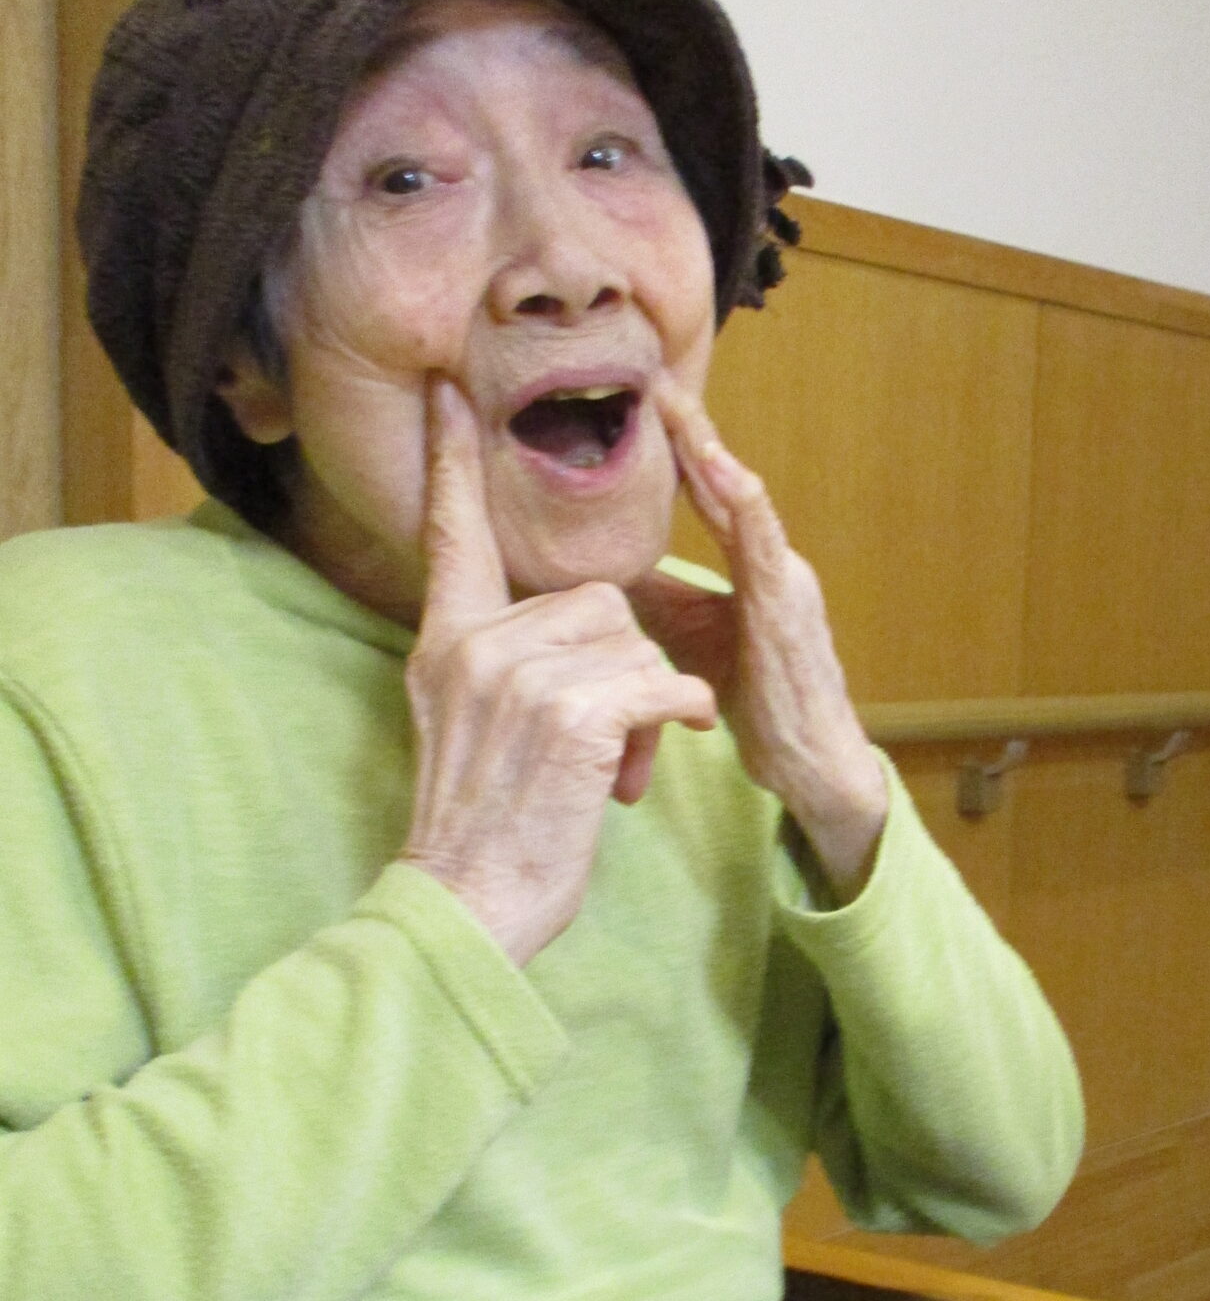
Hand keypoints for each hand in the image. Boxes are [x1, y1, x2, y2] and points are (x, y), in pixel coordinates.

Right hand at [399, 379, 717, 964]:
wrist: (469, 906)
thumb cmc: (484, 829)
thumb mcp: (464, 727)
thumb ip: (494, 664)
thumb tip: (560, 633)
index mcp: (443, 644)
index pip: (451, 534)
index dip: (452, 463)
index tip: (450, 395)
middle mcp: (473, 647)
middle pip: (594, 600)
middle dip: (623, 668)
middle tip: (604, 748)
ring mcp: (520, 677)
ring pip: (633, 640)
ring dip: (646, 706)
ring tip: (610, 772)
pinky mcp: (573, 713)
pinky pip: (660, 682)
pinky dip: (674, 721)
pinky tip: (641, 769)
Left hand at [631, 381, 888, 895]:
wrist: (809, 761)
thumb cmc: (759, 701)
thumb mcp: (690, 639)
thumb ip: (656, 598)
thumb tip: (599, 566)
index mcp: (752, 566)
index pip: (709, 493)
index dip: (678, 446)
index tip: (643, 398)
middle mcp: (772, 560)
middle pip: (724, 483)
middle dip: (691, 429)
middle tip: (653, 376)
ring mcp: (784, 579)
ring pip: (743, 501)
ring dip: (710, 451)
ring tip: (678, 405)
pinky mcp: (788, 606)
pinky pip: (764, 543)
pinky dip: (744, 501)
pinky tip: (720, 468)